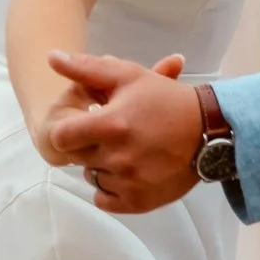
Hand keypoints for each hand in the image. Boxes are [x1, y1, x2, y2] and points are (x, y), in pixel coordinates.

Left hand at [44, 52, 202, 214]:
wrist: (209, 131)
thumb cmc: (165, 99)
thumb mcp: (127, 75)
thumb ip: (86, 68)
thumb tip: (50, 57)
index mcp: (111, 125)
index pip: (61, 138)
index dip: (68, 131)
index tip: (84, 125)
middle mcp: (118, 158)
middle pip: (78, 157)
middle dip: (89, 145)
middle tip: (112, 135)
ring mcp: (129, 183)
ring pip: (93, 177)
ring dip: (102, 166)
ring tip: (126, 150)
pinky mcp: (138, 202)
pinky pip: (104, 199)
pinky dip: (112, 187)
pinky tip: (129, 170)